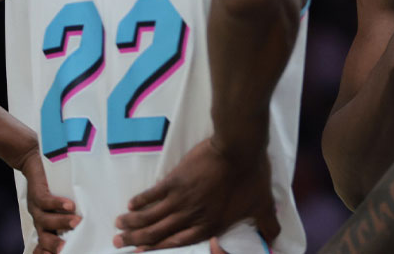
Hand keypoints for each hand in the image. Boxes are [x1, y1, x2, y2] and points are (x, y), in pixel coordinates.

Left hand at [15, 146, 78, 253]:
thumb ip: (75, 209)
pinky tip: (70, 204)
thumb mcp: (63, 198)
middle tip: (67, 249)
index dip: (48, 252)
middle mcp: (40, 218)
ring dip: (61, 222)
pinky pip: (46, 201)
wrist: (32, 160)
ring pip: (45, 221)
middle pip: (44, 238)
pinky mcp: (37, 192)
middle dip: (55, 244)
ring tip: (78, 222)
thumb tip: (101, 215)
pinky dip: (57, 204)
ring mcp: (37, 206)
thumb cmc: (55, 181)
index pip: (45, 244)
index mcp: (47, 224)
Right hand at [113, 137, 279, 249]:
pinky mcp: (175, 180)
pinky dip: (140, 201)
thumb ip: (266, 225)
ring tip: (118, 227)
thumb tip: (275, 239)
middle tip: (118, 243)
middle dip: (136, 240)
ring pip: (150, 216)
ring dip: (132, 224)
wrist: (239, 149)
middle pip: (157, 232)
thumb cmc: (252, 177)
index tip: (142, 252)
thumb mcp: (263, 204)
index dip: (158, 248)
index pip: (178, 242)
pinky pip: (152, 194)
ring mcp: (181, 198)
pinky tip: (130, 205)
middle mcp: (191, 216)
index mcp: (209, 224)